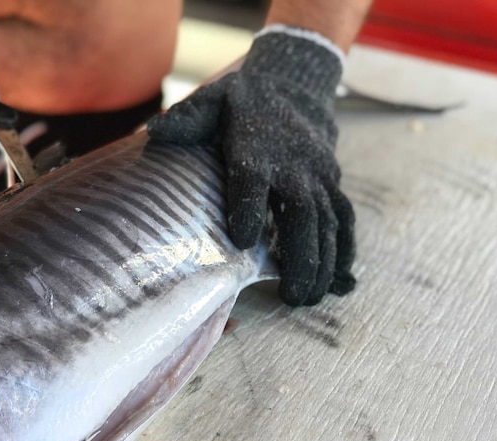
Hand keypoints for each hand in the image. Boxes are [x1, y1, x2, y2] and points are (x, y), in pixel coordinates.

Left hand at [147, 30, 355, 305]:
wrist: (292, 87)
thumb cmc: (241, 104)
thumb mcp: (211, 101)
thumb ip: (186, 120)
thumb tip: (152, 133)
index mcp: (256, 150)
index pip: (252, 180)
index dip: (249, 209)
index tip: (242, 240)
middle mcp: (292, 165)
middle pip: (301, 212)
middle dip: (300, 256)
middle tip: (292, 296)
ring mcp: (317, 175)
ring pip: (327, 222)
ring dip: (323, 262)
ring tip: (310, 298)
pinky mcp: (332, 182)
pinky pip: (344, 217)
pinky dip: (344, 249)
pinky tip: (338, 280)